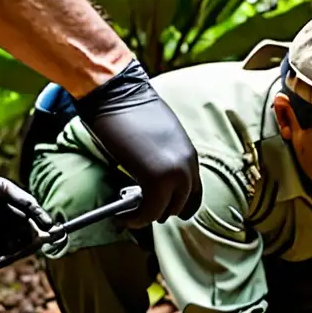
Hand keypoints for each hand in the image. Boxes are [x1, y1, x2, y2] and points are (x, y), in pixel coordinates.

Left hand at [0, 166, 55, 258]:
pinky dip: (12, 256)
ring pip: (21, 249)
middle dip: (38, 238)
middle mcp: (12, 227)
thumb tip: (46, 220)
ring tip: (24, 242)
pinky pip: (5, 257)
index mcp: (18, 212)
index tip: (54, 230)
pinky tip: (13, 250)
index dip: (47, 227)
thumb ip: (25, 200)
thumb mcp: (3, 187)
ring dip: (25, 248)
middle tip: (39, 237)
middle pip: (32, 237)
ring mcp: (1, 239)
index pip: (38, 223)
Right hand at [73, 59, 201, 226]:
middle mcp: (187, 166)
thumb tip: (154, 178)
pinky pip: (149, 211)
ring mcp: (174, 174)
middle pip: (181, 205)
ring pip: (166, 211)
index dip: (180, 206)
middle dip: (161, 211)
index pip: (194, 193)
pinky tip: (122, 216)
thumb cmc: (131, 110)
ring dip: (147, 216)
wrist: (117, 93)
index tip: (164, 210)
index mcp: (190, 155)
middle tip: (140, 211)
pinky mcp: (156, 181)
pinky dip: (136, 218)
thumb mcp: (161, 137)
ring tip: (128, 214)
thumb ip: (166, 158)